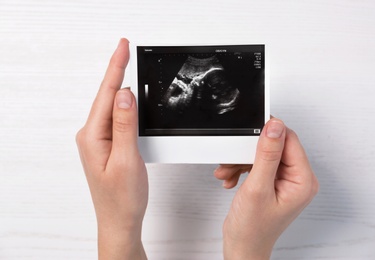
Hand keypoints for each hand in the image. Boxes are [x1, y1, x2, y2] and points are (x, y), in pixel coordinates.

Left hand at [76, 39, 147, 259]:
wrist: (120, 220)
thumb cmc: (122, 197)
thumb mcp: (126, 159)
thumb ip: (124, 125)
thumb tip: (124, 95)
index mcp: (93, 136)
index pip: (106, 94)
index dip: (116, 68)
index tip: (123, 47)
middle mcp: (92, 135)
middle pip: (107, 96)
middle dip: (118, 71)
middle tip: (128, 51)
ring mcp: (99, 140)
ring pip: (112, 107)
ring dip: (123, 89)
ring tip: (130, 68)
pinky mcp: (108, 144)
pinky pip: (116, 118)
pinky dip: (126, 106)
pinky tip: (130, 100)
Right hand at [214, 118, 318, 258]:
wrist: (242, 246)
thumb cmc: (252, 229)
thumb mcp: (257, 188)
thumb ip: (267, 155)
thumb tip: (275, 126)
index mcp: (303, 180)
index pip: (289, 140)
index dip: (268, 132)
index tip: (248, 132)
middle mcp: (297, 179)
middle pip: (275, 146)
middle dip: (248, 152)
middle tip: (233, 159)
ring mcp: (285, 180)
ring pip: (263, 154)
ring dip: (241, 161)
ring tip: (228, 172)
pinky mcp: (273, 181)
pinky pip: (258, 163)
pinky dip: (242, 168)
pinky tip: (232, 178)